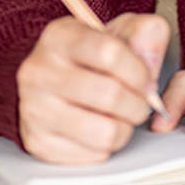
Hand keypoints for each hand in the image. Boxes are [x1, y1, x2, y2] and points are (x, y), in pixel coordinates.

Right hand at [17, 12, 169, 163]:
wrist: (51, 83)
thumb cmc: (91, 58)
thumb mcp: (121, 31)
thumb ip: (146, 34)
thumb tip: (150, 67)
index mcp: (59, 37)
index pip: (110, 53)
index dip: (139, 71)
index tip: (146, 80)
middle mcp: (39, 71)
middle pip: (109, 95)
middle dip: (138, 104)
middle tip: (139, 103)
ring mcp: (34, 109)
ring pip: (105, 132)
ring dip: (125, 128)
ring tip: (121, 117)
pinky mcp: (39, 142)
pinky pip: (94, 154)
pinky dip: (107, 145)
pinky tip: (100, 129)